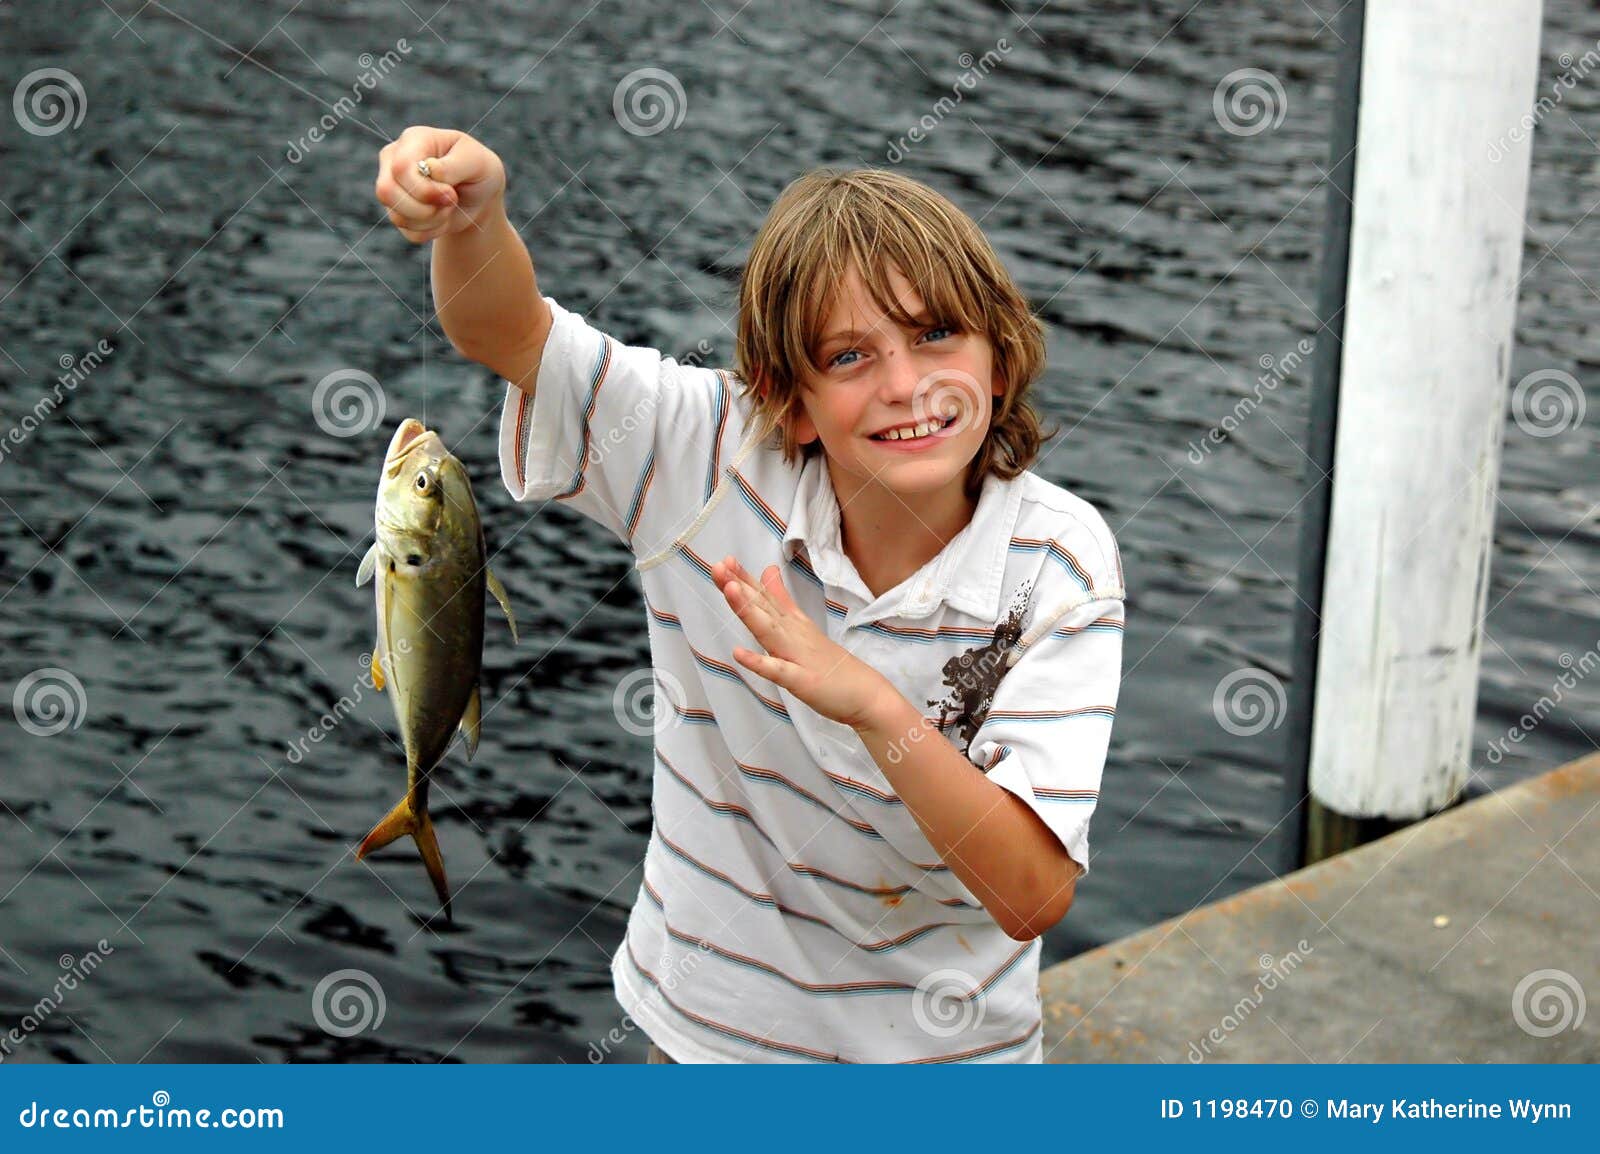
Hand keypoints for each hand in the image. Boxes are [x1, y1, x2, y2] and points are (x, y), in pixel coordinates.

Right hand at [375, 125, 506, 242]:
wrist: (480, 195)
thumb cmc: (478, 170)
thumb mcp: (477, 162)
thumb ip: (454, 165)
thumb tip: (429, 170)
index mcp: (414, 139)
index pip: (401, 167)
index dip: (425, 189)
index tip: (451, 194)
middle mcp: (394, 159)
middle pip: (387, 191)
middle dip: (425, 208)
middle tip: (451, 202)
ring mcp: (392, 184)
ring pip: (396, 215)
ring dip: (431, 221)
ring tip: (448, 207)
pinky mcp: (396, 209)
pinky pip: (407, 231)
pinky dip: (431, 231)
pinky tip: (442, 216)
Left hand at [712, 555, 895, 730]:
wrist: (866, 694)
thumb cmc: (832, 665)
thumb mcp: (803, 627)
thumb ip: (783, 600)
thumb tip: (767, 572)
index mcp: (793, 624)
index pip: (764, 598)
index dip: (743, 580)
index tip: (725, 561)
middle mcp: (794, 634)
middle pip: (763, 608)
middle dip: (739, 587)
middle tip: (719, 566)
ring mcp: (798, 656)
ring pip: (769, 630)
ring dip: (749, 611)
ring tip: (730, 590)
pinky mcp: (802, 681)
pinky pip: (778, 671)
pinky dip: (759, 662)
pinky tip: (739, 653)